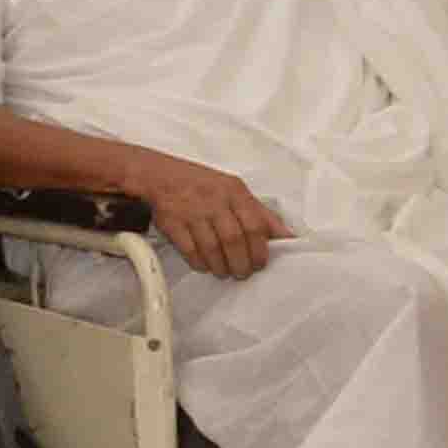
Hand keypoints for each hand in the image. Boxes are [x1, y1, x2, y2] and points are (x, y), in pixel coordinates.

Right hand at [139, 158, 285, 278]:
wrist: (157, 175)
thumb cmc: (203, 185)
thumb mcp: (235, 191)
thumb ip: (261, 214)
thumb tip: (290, 237)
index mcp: (234, 192)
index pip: (255, 225)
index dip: (260, 250)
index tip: (261, 263)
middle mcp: (213, 200)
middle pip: (234, 240)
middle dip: (241, 263)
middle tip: (243, 272)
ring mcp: (190, 211)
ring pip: (212, 249)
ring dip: (221, 266)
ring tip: (225, 271)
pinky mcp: (171, 222)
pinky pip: (189, 250)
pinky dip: (200, 263)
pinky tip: (205, 264)